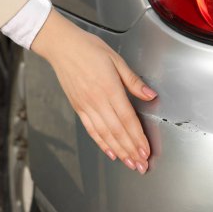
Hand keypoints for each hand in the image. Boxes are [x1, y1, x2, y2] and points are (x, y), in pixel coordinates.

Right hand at [31, 9, 156, 173]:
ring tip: (129, 164)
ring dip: (119, 151)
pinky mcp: (78, 108)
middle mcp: (97, 101)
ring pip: (105, 135)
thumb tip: (150, 95)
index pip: (127, 119)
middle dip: (131, 151)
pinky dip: (101, 143)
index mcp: (109, 88)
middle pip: (117, 131)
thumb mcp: (116, 59)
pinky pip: (91, 130)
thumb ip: (133, 81)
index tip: (146, 151)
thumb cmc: (89, 49)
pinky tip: (110, 152)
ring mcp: (86, 106)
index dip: (138, 138)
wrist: (62, 46)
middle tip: (141, 165)